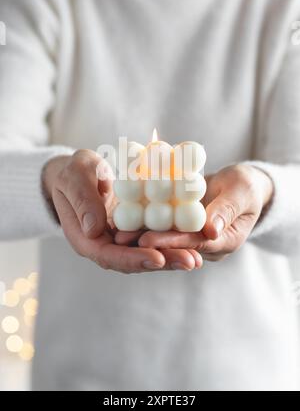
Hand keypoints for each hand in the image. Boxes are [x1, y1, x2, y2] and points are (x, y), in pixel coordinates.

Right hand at [43, 150, 202, 272]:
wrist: (76, 174)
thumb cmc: (72, 172)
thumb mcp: (74, 177)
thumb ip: (83, 200)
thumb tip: (95, 230)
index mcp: (85, 238)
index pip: (108, 256)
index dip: (133, 258)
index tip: (157, 258)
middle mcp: (104, 245)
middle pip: (133, 260)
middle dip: (162, 262)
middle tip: (190, 261)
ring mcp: (119, 239)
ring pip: (145, 252)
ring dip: (171, 257)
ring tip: (196, 258)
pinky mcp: (133, 230)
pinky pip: (151, 238)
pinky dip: (169, 241)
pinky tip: (191, 241)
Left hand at [133, 164, 273, 261]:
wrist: (243, 186)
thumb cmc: (247, 186)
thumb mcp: (241, 192)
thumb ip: (227, 210)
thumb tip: (210, 231)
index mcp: (225, 241)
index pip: (194, 244)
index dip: (170, 242)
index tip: (147, 238)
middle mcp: (206, 245)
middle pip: (175, 246)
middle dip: (148, 243)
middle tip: (122, 238)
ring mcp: (193, 238)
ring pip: (166, 238)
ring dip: (141, 235)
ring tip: (116, 232)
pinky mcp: (183, 228)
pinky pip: (164, 226)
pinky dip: (146, 221)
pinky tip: (125, 217)